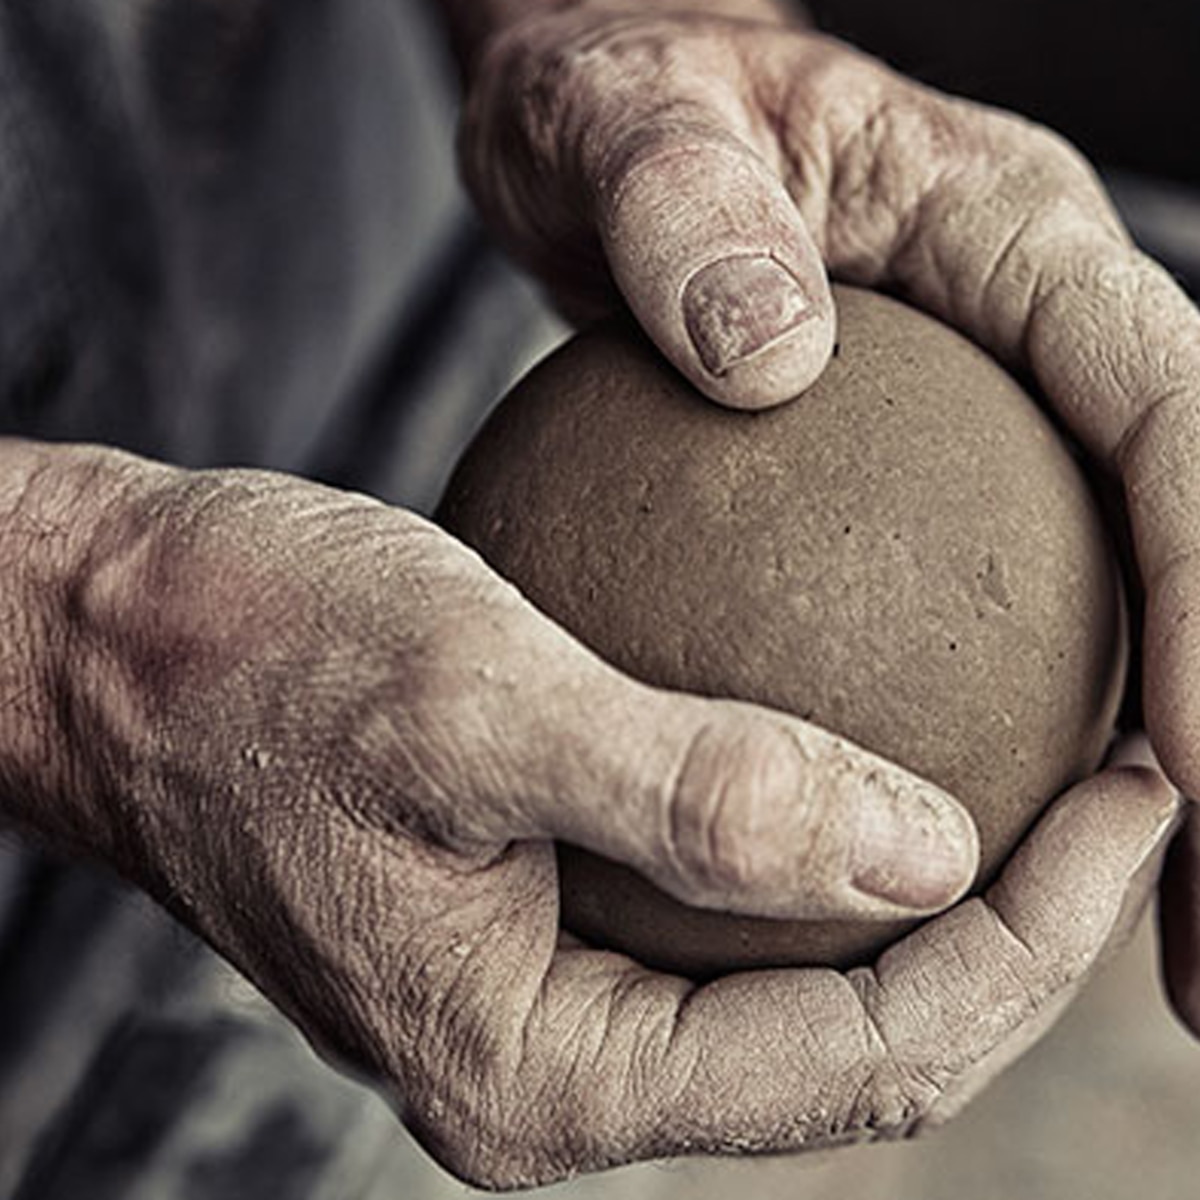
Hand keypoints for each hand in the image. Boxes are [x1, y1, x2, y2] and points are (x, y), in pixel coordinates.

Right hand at [1, 446, 1176, 1186]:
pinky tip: (880, 732)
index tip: (1137, 787)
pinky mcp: (536, 893)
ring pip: (795, 972)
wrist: (116, 641)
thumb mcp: (477, 701)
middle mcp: (556, 1057)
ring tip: (1049, 762)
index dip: (1030, 937)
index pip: (862, 1057)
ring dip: (931, 879)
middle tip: (1124, 776)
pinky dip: (819, 824)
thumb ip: (699, 793)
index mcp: (544, 1068)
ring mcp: (548, 979)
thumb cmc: (254, 653)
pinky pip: (721, 889)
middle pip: (852, 1040)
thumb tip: (928, 856)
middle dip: (1016, 927)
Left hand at [458, 6, 1199, 1036]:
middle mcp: (1036, 331)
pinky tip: (948, 856)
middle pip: (1191, 538)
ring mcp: (995, 408)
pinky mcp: (930, 475)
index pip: (1168, 411)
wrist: (614, 103)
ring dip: (1151, 793)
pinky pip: (1004, 619)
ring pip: (1124, 605)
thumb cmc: (619, 97)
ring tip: (1124, 957)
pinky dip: (1009, 745)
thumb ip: (681, 214)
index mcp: (1009, 237)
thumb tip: (764, 355)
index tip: (1196, 770)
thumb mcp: (624, 124)